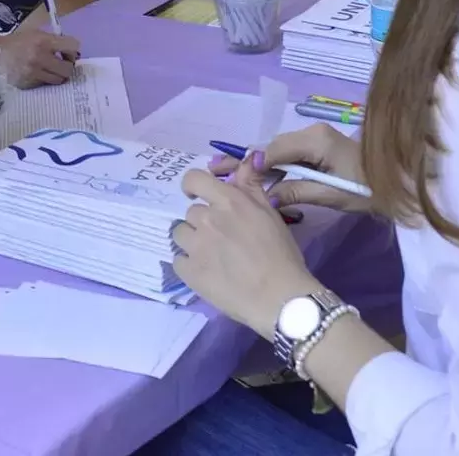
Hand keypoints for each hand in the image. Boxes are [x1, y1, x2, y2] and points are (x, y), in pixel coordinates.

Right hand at [0, 26, 79, 87]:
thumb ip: (53, 40)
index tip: (67, 52)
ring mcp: (34, 73)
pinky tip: (38, 74)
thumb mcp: (35, 33)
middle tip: (62, 64)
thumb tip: (71, 50)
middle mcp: (41, 58)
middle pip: (68, 68)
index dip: (73, 50)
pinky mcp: (29, 84)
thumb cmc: (17, 42)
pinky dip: (45, 80)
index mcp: (43, 41)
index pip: (72, 47)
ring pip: (59, 80)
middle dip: (68, 66)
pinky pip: (45, 85)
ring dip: (58, 75)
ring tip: (51, 70)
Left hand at [172, 169, 321, 333]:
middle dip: (203, 222)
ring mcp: (195, 245)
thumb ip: (252, 186)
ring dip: (192, 241)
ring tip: (212, 256)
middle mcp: (208, 218)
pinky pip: (178, 260)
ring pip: (180, 234)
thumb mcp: (270, 214)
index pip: (193, 179)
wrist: (278, 297)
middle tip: (222, 239)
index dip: (192, 186)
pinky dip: (188, 265)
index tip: (196, 195)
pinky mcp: (188, 271)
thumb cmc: (281, 255)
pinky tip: (207, 273)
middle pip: (191, 212)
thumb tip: (246, 160)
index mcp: (229, 201)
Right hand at [207, 123, 372, 214]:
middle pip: (270, 147)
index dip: (251, 165)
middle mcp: (310, 133)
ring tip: (224, 173)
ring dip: (253, 164)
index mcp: (315, 140)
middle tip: (214, 170)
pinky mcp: (317, 148)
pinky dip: (269, 166)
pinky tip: (252, 177)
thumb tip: (266, 198)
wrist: (399, 181)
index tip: (228, 179)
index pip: (273, 150)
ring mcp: (313, 138)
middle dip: (243, 161)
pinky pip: (287, 155)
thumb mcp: (332, 195)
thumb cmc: (368, 189)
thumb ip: (297, 192)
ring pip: (276, 151)